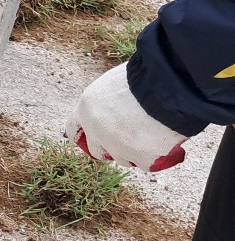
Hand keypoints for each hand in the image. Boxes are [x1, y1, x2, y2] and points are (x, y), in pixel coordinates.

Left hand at [65, 64, 187, 171]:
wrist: (166, 85)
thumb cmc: (144, 77)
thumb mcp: (113, 83)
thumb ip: (107, 101)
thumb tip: (113, 111)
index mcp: (86, 108)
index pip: (74, 130)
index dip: (86, 134)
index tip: (95, 137)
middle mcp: (96, 130)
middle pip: (97, 150)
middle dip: (110, 148)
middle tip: (127, 142)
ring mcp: (118, 146)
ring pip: (122, 159)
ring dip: (134, 153)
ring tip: (151, 138)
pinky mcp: (141, 157)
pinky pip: (145, 164)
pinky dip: (154, 158)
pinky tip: (164, 147)